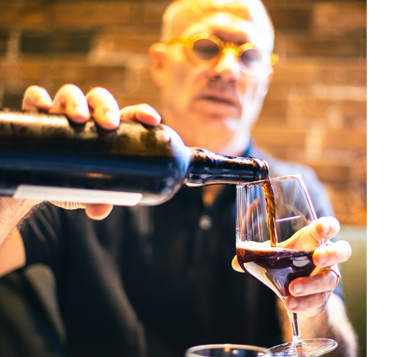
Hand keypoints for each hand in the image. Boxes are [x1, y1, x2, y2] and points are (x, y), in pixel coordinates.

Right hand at [21, 84, 160, 218]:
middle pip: (100, 99)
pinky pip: (35, 98)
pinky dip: (38, 98)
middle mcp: (87, 116)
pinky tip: (43, 107)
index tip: (152, 120)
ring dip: (76, 101)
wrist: (39, 182)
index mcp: (108, 130)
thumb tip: (100, 211)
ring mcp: (61, 112)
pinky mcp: (36, 115)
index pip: (128, 115)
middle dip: (106, 107)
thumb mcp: (87, 192)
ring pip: (70, 94)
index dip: (142, 113)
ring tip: (78, 118)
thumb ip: (97, 198)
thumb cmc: (73, 181)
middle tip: (108, 124)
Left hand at [232, 217, 351, 313]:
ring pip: (330, 279)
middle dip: (331, 253)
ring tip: (294, 287)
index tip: (323, 228)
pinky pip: (318, 300)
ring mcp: (327, 277)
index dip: (328, 226)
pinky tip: (290, 303)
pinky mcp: (323, 297)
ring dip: (312, 283)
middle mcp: (326, 257)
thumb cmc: (289, 263)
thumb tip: (236, 262)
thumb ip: (257, 256)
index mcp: (313, 240)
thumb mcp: (274, 256)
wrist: (299, 291)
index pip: (327, 228)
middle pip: (341, 251)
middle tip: (317, 257)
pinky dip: (303, 302)